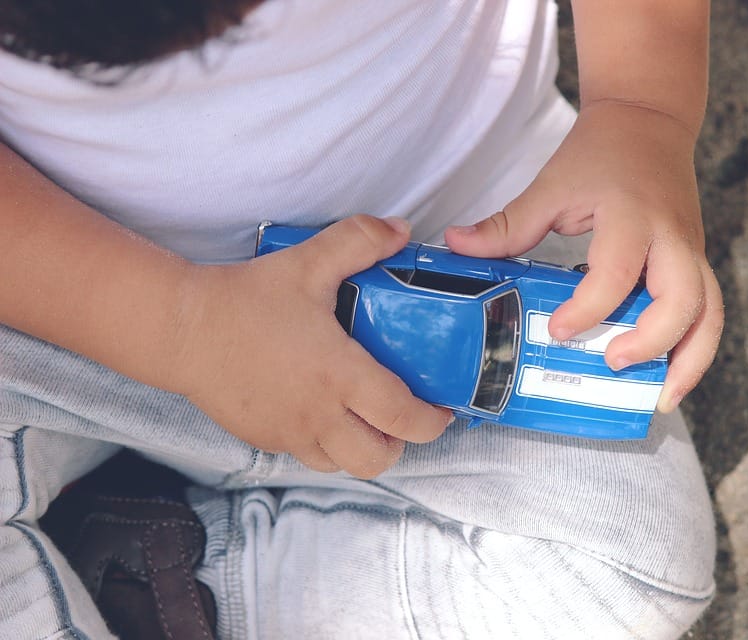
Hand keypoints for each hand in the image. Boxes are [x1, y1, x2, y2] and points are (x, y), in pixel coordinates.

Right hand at [169, 215, 451, 477]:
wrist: (181, 329)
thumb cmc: (245, 299)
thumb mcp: (308, 263)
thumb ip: (359, 241)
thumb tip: (401, 231)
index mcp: (340, 376)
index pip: (403, 418)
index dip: (432, 420)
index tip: (441, 407)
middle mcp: (320, 415)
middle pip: (379, 458)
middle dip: (402, 442)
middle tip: (404, 414)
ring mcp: (291, 433)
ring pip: (344, 465)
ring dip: (364, 448)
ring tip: (368, 417)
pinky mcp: (266, 438)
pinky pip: (309, 456)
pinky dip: (329, 445)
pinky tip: (326, 412)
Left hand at [445, 101, 722, 412]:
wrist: (650, 120)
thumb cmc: (600, 152)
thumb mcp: (551, 184)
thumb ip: (507, 224)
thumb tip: (455, 246)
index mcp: (630, 215)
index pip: (616, 272)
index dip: (589, 308)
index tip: (560, 331)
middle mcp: (670, 237)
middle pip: (684, 299)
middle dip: (652, 341)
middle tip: (610, 362)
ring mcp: (691, 250)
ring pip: (709, 311)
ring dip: (690, 360)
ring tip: (660, 399)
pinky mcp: (697, 260)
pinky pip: (709, 310)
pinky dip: (695, 347)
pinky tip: (670, 378)